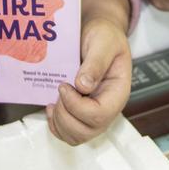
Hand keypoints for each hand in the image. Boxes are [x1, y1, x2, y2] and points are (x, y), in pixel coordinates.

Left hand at [46, 17, 130, 144]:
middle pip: (87, 131)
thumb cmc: (104, 36)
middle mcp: (108, 107)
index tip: (63, 85)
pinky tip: (51, 108)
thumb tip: (83, 86)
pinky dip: (56, 126)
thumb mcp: (103, 42)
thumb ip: (96, 62)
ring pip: (76, 136)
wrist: (99, 33)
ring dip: (59, 122)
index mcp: (117, 92)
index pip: (100, 115)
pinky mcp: (81, 113)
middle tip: (59, 90)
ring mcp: (94, 113)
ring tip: (53, 101)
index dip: (76, 105)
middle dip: (65, 115)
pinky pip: (68, 133)